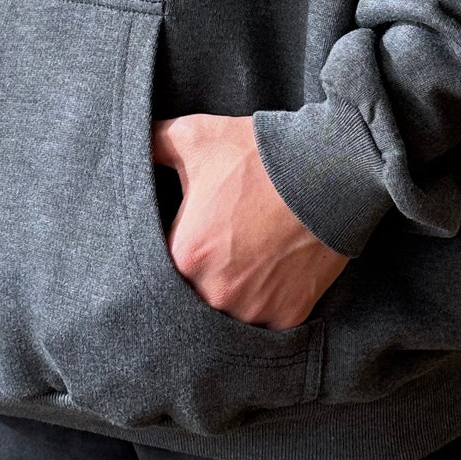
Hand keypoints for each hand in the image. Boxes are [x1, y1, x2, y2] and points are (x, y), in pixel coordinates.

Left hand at [150, 114, 348, 329]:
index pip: (161, 267)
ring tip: (245, 266)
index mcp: (186, 255)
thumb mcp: (196, 136)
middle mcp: (215, 292)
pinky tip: (270, 278)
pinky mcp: (287, 316)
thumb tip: (129, 143)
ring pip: (227, 315)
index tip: (188, 238)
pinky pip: (265, 323)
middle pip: (192, 296)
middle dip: (200, 278)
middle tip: (219, 252)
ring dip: (231, 296)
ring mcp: (254, 309)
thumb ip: (151, 142)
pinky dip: (265, 305)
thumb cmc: (259, 156)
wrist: (331, 171)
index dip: (174, 252)